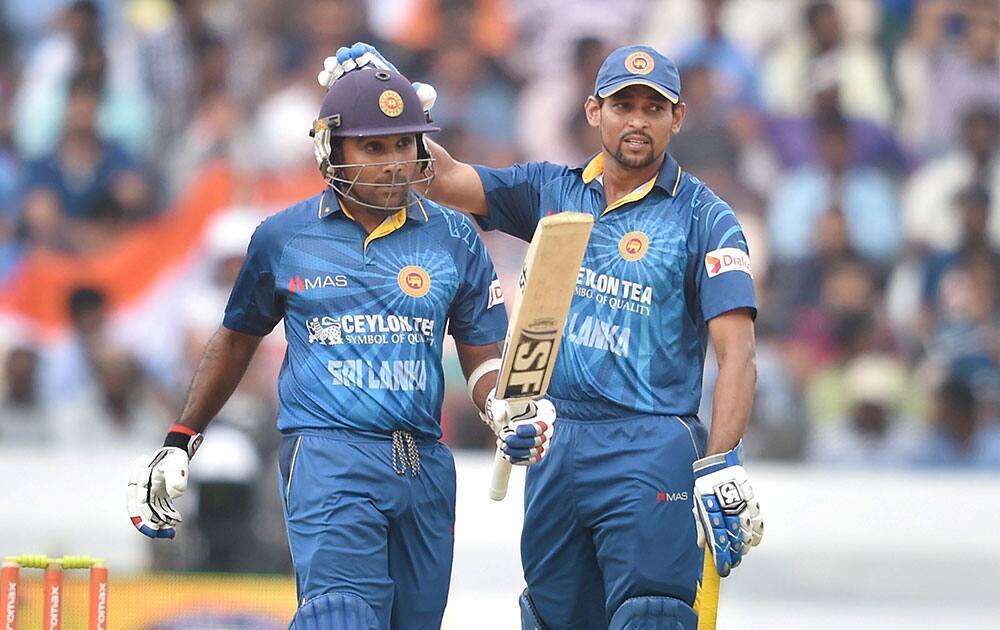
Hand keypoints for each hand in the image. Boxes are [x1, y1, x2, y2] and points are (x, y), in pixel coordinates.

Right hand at [126, 447, 189, 538]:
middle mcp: (144, 489)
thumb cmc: (175, 459)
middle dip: (150, 524)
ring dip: (160, 522)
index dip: (147, 514)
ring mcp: (150, 494)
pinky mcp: (158, 497)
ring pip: (152, 512)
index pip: (141, 502)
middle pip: (143, 511)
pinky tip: (177, 520)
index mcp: (144, 482)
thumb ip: (176, 479)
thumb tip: (174, 495)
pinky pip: (160, 509)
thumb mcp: (176, 466)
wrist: (176, 454)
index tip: (156, 524)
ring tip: (172, 530)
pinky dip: (166, 516)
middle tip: (159, 533)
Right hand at [317, 42, 436, 111]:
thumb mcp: (415, 105)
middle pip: (354, 62)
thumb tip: (426, 91)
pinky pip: (335, 85)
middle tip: (342, 58)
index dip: (365, 51)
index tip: (359, 50)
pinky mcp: (345, 95)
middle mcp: (366, 76)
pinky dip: (329, 79)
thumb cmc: (405, 114)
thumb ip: (423, 97)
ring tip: (330, 67)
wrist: (392, 130)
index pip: (372, 57)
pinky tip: (324, 79)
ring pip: (342, 71)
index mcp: (381, 73)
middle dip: (347, 58)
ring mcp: (354, 85)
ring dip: (335, 66)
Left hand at [483, 391, 555, 464]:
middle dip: (518, 440)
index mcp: (546, 411)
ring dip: (517, 451)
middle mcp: (548, 428)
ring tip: (503, 446)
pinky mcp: (540, 453)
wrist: (511, 419)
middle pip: (539, 438)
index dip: (530, 427)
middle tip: (504, 436)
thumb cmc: (512, 409)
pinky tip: (508, 456)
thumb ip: (501, 407)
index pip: (545, 420)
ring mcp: (545, 442)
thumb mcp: (506, 404)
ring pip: (535, 451)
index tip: (513, 427)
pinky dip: (520, 459)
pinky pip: (533, 459)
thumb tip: (499, 415)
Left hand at [692, 441, 762, 575]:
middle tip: (733, 563)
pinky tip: (753, 541)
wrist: (718, 463)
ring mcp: (741, 505)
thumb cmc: (705, 486)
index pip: (718, 541)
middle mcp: (726, 510)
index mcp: (711, 511)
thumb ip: (701, 524)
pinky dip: (756, 533)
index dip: (722, 558)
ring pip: (746, 532)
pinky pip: (757, 521)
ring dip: (744, 546)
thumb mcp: (699, 504)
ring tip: (740, 553)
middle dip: (733, 555)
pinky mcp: (750, 500)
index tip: (723, 569)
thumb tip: (702, 545)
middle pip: (734, 540)